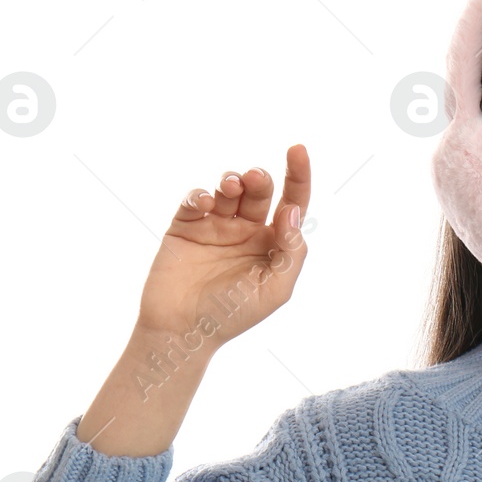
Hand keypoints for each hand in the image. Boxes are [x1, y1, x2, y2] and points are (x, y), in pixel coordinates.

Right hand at [135, 144, 310, 348]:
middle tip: (254, 179)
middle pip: (260, 191)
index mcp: (273, 243)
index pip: (291, 203)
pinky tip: (205, 202)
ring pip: (228, 190)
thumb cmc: (233, 315)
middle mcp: (246, 230)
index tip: (298, 149)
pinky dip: (200, 194)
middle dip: (259, 179)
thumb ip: (290, 252)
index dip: (298, 175)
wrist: (182, 331)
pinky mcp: (185, 227)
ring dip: (233, 181)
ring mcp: (215, 227)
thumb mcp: (274, 289)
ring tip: (232, 186)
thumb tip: (292, 212)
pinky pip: (195, 200)